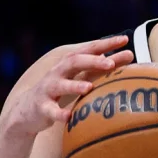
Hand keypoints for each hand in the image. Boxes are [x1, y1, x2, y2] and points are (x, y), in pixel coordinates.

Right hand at [2, 36, 134, 135]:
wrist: (27, 110)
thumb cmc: (61, 91)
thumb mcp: (80, 76)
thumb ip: (101, 67)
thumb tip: (130, 56)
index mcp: (69, 64)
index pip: (89, 49)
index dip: (105, 44)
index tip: (124, 39)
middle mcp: (57, 73)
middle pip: (73, 62)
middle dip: (92, 61)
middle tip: (110, 64)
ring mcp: (48, 90)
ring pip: (60, 85)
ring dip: (74, 85)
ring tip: (89, 87)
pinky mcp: (41, 108)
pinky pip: (50, 111)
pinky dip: (59, 114)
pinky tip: (68, 117)